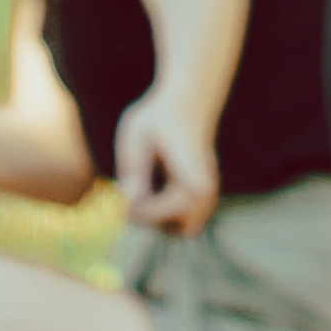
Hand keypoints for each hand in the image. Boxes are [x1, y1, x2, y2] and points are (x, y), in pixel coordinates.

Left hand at [112, 92, 219, 234]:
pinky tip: (153, 196)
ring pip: (186, 229)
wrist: (189, 100)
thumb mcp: (137, 133)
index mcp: (191, 174)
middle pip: (180, 230)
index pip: (164, 212)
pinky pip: (188, 221)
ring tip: (141, 199)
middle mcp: (206, 188)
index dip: (138, 213)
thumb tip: (129, 199)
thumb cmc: (159, 115)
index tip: (120, 200)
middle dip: (154, 223)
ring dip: (162, 222)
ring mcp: (209, 193)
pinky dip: (170, 217)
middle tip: (131, 204)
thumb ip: (133, 166)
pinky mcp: (206, 195)